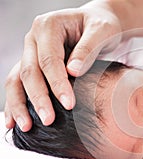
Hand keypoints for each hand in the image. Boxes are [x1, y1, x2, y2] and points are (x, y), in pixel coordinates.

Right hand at [5, 0, 121, 130]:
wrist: (97, 23)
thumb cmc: (101, 25)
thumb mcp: (102, 31)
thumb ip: (88, 48)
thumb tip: (72, 71)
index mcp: (48, 26)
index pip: (49, 59)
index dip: (57, 84)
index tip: (69, 105)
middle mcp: (33, 38)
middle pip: (29, 71)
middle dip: (38, 98)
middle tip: (48, 121)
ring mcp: (31, 52)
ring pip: (17, 79)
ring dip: (20, 104)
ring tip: (26, 127)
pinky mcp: (33, 64)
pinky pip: (19, 83)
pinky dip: (17, 101)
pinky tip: (15, 121)